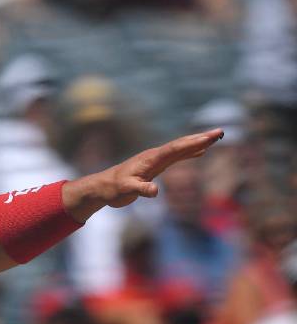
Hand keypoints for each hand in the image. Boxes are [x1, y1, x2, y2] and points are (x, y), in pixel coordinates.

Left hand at [63, 128, 223, 217]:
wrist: (102, 187)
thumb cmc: (113, 189)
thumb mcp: (125, 190)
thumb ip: (140, 189)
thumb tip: (155, 191)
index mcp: (150, 159)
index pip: (175, 149)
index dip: (193, 143)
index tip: (210, 137)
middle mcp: (154, 156)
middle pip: (181, 145)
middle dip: (201, 139)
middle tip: (220, 132)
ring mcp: (155, 161)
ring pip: (180, 149)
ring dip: (198, 144)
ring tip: (215, 138)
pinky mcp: (155, 167)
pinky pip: (176, 157)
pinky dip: (189, 153)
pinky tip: (200, 152)